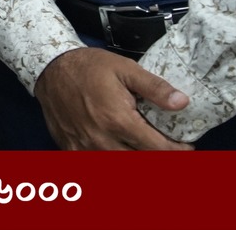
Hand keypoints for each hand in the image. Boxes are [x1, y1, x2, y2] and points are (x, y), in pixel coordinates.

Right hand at [33, 47, 192, 149]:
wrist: (48, 67)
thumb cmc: (88, 67)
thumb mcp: (124, 69)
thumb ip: (154, 87)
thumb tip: (182, 102)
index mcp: (118, 121)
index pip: (159, 149)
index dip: (179, 151)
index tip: (186, 146)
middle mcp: (102, 140)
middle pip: (142, 163)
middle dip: (160, 159)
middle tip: (167, 149)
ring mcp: (85, 147)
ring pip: (119, 169)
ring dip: (136, 161)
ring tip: (144, 150)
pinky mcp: (72, 149)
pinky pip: (96, 165)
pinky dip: (111, 161)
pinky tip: (118, 150)